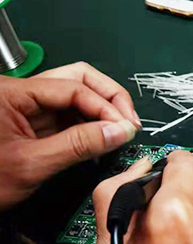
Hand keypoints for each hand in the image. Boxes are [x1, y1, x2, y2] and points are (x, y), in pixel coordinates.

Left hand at [0, 62, 140, 209]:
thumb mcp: (34, 164)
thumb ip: (79, 145)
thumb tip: (119, 131)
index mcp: (12, 93)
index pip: (73, 87)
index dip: (105, 108)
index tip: (126, 129)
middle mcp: (20, 92)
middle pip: (77, 79)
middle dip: (108, 99)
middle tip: (128, 123)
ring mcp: (28, 106)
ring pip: (76, 94)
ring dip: (102, 110)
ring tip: (120, 130)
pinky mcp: (34, 123)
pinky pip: (70, 115)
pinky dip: (90, 125)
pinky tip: (102, 140)